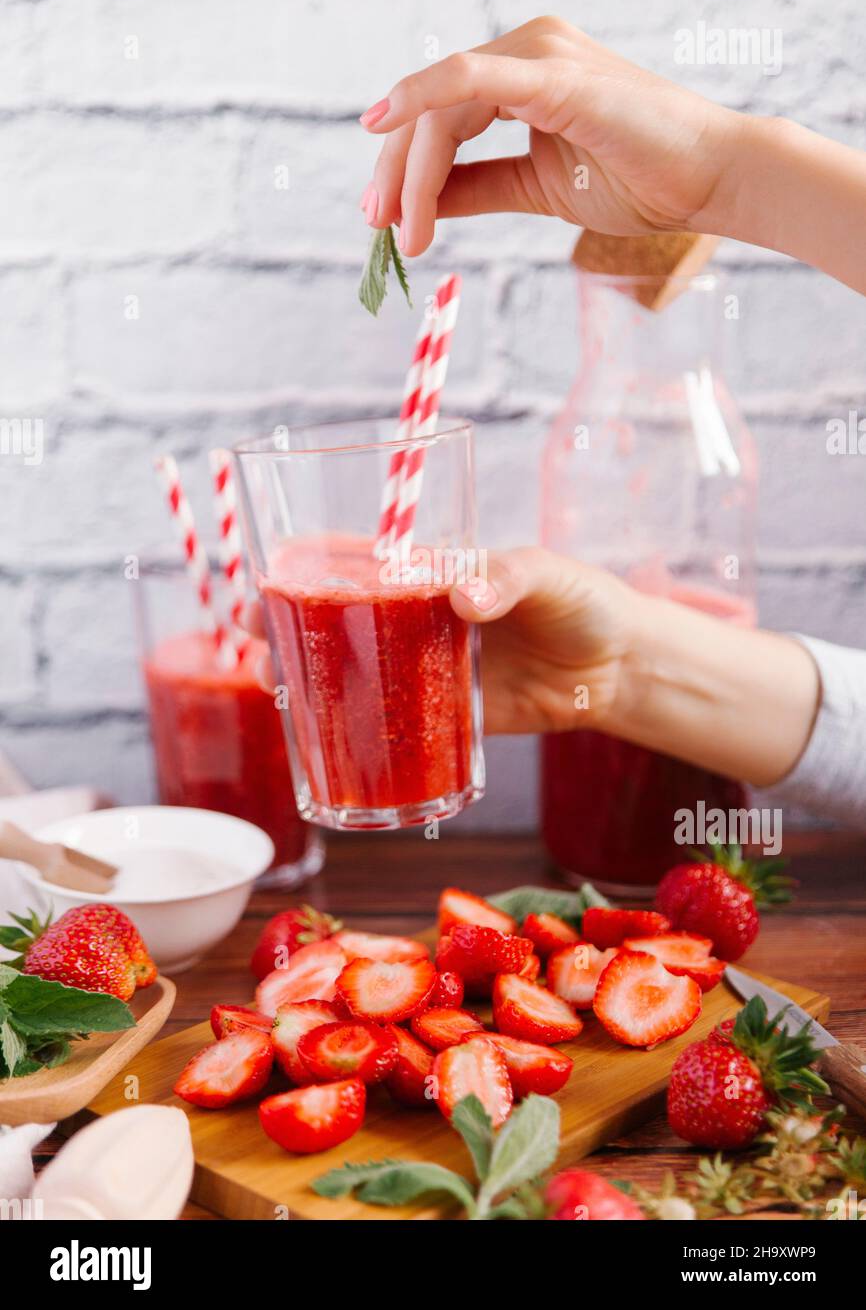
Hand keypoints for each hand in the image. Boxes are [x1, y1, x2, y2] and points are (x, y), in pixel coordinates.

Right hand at [242, 548, 638, 736]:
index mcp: (435, 576)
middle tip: (256, 640)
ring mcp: (431, 672)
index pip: (360, 563)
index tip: (267, 577)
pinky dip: (363, 737)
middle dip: (291, 627)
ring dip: (315, 684)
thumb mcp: (551, 576)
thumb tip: (465, 597)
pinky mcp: (451, 717)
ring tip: (278, 692)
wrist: (621, 669)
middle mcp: (421, 622)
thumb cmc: (584, 602)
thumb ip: (509, 577)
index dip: (309, 567)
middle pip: (342, 621)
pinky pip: (398, 728)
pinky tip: (331, 747)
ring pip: (359, 676)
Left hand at [359, 15, 744, 255]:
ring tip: (405, 230)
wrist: (707, 181)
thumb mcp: (536, 189)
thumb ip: (478, 186)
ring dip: (412, 171)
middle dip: (397, 172)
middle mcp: (526, 50)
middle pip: (430, 109)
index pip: (440, 115)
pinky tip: (382, 122)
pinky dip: (420, 96)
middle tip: (379, 228)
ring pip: (441, 107)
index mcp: (523, 72)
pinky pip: (468, 79)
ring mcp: (539, 55)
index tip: (385, 222)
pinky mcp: (553, 76)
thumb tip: (422, 204)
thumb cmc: (638, 180)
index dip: (404, 168)